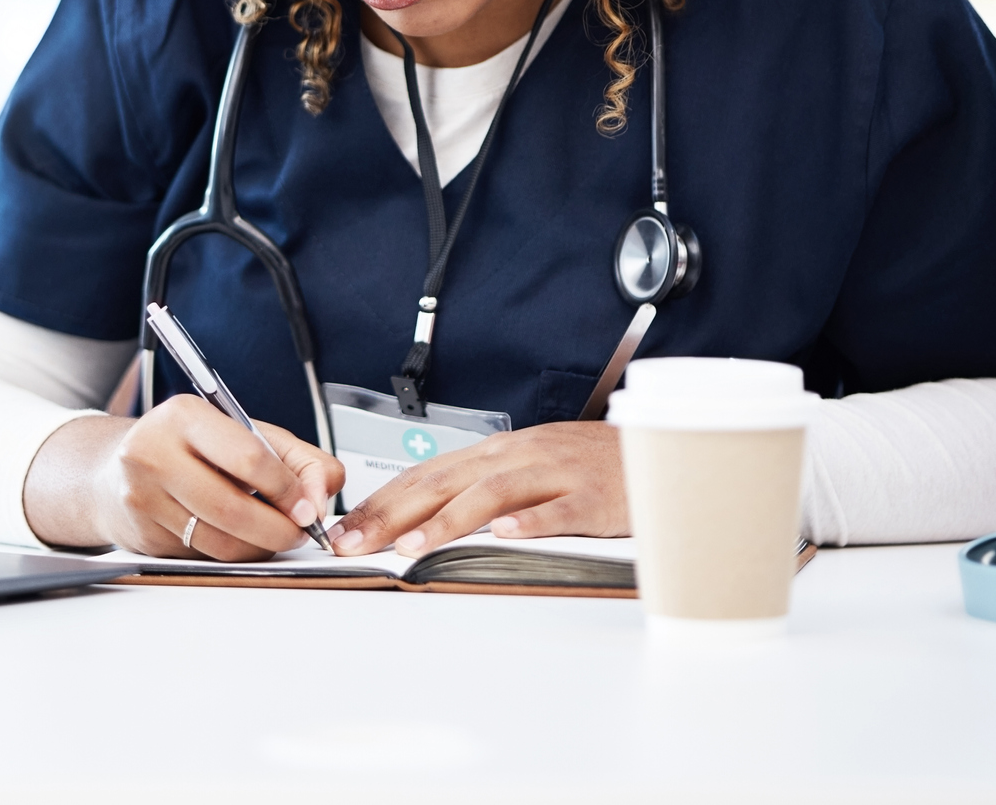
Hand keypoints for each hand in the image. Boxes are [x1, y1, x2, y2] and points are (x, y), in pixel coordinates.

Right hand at [25, 395, 342, 559]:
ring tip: (274, 536)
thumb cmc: (187, 446)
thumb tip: (321, 495)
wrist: (114, 469)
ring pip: (220, 541)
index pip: (249, 458)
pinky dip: (231, 552)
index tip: (308, 506)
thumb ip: (297, 458)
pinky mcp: (143, 535)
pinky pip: (204, 556)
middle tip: (299, 531)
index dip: (287, 489)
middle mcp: (154, 453)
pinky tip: (236, 536)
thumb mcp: (243, 432)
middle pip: (233, 508)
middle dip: (279, 529)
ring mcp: (143, 497)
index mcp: (184, 416)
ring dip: (260, 547)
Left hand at [325, 420, 625, 555]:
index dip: (379, 501)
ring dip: (448, 521)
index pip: (424, 474)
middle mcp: (517, 456)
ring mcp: (555, 474)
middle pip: (444, 481)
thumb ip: (477, 488)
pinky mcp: (593, 497)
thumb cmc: (585, 465)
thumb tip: (419, 517)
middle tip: (355, 542)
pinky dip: (531, 523)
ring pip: (492, 493)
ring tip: (413, 547)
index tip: (343, 529)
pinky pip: (559, 510)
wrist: (652, 449)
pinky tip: (506, 537)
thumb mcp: (524, 468)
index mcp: (495, 452)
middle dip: (392, 513)